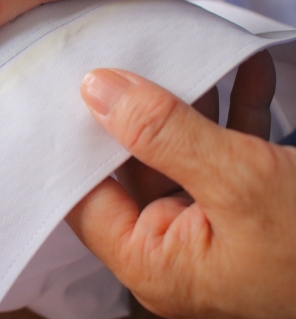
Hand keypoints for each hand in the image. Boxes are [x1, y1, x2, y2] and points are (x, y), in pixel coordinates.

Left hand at [66, 51, 295, 318]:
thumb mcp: (241, 182)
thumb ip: (163, 134)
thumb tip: (97, 90)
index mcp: (155, 263)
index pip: (85, 197)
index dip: (75, 141)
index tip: (72, 85)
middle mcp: (174, 252)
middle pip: (130, 171)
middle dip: (135, 113)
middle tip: (128, 59)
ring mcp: (210, 232)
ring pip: (178, 157)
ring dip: (189, 106)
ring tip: (188, 55)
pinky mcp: (246, 214)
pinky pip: (224, 158)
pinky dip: (232, 116)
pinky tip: (245, 71)